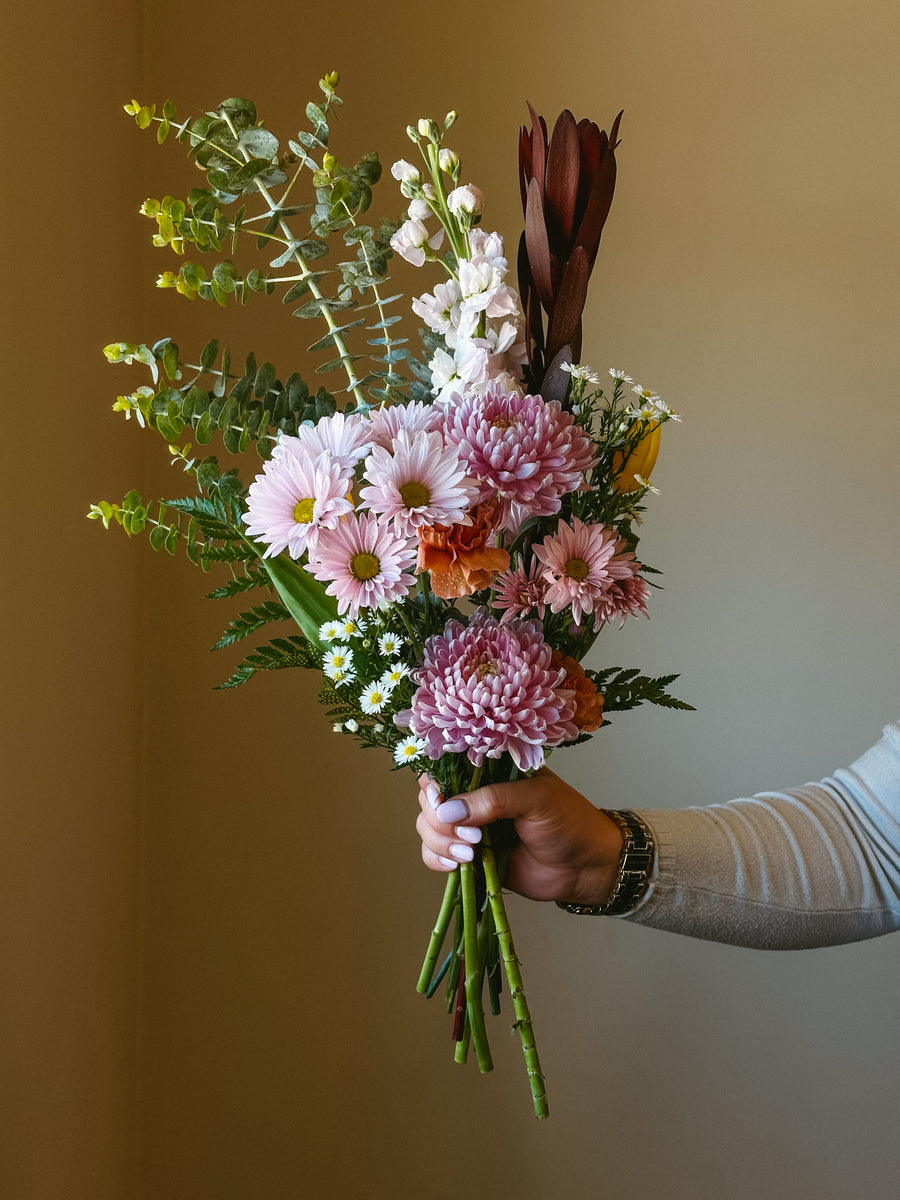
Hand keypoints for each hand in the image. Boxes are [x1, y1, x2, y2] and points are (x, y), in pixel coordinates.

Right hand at [416, 768, 624, 905]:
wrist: (585, 867)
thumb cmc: (569, 822)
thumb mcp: (536, 799)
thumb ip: (493, 800)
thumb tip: (447, 811)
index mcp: (490, 771)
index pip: (444, 765)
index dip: (433, 781)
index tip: (438, 798)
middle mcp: (474, 796)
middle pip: (429, 799)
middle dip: (440, 820)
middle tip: (473, 837)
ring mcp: (469, 826)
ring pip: (428, 828)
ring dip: (440, 842)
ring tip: (473, 853)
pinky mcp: (469, 855)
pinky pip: (434, 855)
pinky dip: (437, 860)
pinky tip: (459, 865)